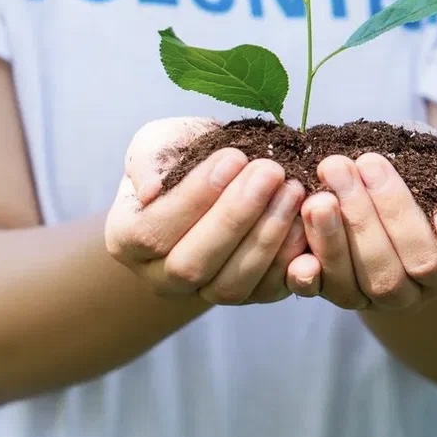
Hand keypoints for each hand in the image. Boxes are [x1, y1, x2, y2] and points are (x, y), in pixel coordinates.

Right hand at [108, 117, 310, 305]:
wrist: (225, 176)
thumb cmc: (186, 156)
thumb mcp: (161, 142)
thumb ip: (150, 157)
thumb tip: (151, 191)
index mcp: (129, 239)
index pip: (153, 230)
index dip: (195, 197)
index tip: (234, 156)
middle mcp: (162, 277)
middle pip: (191, 265)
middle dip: (236, 216)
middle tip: (271, 171)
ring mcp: (206, 292)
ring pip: (231, 285)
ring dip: (268, 236)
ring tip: (293, 189)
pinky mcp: (253, 295)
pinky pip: (270, 290)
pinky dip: (292, 260)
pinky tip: (308, 222)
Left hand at [290, 150, 436, 312]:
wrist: (407, 217)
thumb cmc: (432, 194)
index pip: (425, 255)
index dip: (398, 212)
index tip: (372, 162)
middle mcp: (406, 296)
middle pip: (384, 273)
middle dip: (358, 217)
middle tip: (335, 166)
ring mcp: (367, 300)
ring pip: (347, 286)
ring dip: (327, 238)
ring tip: (314, 194)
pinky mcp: (331, 294)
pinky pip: (314, 292)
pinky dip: (300, 271)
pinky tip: (291, 235)